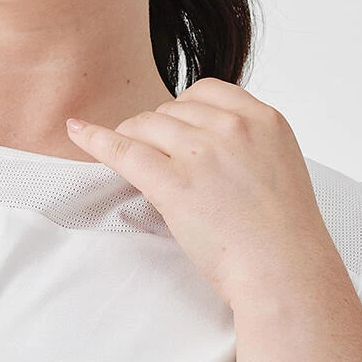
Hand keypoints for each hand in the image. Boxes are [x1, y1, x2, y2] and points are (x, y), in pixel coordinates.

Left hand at [64, 78, 336, 309]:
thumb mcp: (277, 166)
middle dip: (156, 131)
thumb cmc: (282, 234)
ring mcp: (203, 152)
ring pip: (146, 125)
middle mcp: (233, 127)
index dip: (182, 110)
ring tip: (129, 159)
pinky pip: (123, 150)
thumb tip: (203, 141)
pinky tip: (77, 132)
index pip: (206, 91)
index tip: (174, 130)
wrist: (284, 270)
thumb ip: (245, 144)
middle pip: (171, 109)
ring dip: (132, 139)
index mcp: (263, 118)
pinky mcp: (175, 182)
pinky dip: (95, 139)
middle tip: (154, 159)